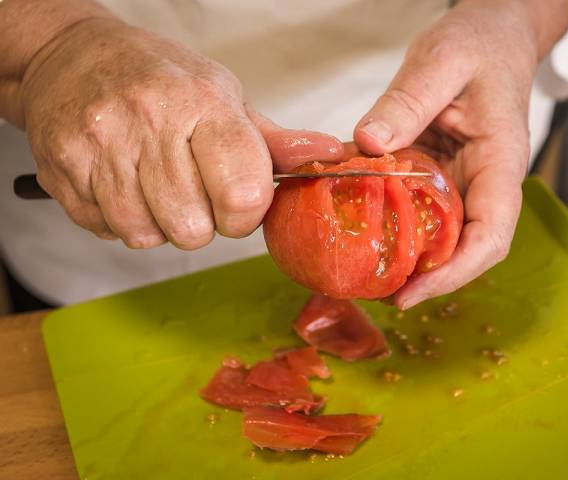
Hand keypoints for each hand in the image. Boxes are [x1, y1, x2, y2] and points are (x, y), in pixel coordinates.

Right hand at [20, 17, 342, 248]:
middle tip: (191, 191)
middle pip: (192, 229)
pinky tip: (123, 184)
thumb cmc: (162, 80)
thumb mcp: (225, 97)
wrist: (73, 56)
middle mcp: (149, 121)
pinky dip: (122, 220)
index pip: (243, 193)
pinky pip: (107, 229)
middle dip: (201, 223)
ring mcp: (100, 145)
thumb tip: (329, 157)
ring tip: (155, 185)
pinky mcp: (63, 166)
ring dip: (159, 224)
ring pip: (146, 236)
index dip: (246, 215)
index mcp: (203, 103)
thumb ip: (275, 142)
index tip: (239, 203)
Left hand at [354, 0, 567, 308]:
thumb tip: (369, 145)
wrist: (495, 35)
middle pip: (468, 248)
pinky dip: (397, 225)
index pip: (491, 233)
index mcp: (500, 160)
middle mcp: (487, 180)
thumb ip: (406, 101)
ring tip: (368, 273)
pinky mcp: (445, 174)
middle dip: (429, 278)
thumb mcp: (441, 61)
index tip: (413, 292)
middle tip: (378, 293)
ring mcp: (466, 181)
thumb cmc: (481, 44)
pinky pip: (425, 210)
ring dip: (412, 259)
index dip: (455, 272)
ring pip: (445, 236)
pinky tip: (365, 227)